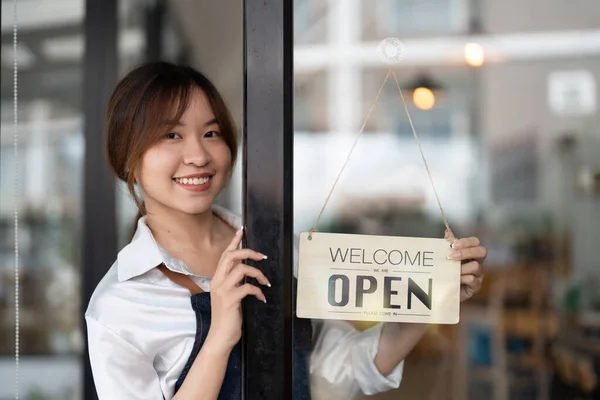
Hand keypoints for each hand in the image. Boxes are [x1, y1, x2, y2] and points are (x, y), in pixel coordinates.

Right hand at [207, 227, 269, 350]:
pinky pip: (248, 288)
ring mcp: (223, 290)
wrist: (220, 337)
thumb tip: (247, 271)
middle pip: (232, 256)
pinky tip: (261, 298)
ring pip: (242, 269)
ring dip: (258, 274)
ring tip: (265, 283)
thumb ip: (234, 282)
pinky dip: (258, 291)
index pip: (225, 255)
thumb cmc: (226, 317)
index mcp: (217, 278)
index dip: (234, 242)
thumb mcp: (228, 295)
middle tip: (262, 256)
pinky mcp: (230, 300)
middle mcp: (218, 281)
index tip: (241, 230)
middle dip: (249, 252)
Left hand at [445, 230, 486, 301]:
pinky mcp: (476, 286)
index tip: (453, 245)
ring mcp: (478, 274)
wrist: (444, 291)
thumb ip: (447, 245)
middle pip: (482, 251)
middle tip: (450, 256)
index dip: (466, 242)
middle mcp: (478, 262)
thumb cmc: (446, 272)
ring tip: (449, 271)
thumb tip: (447, 232)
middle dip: (466, 252)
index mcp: (471, 253)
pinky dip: (462, 278)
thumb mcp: (445, 258)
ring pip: (476, 266)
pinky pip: (472, 279)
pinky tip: (454, 279)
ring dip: (461, 268)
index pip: (475, 242)